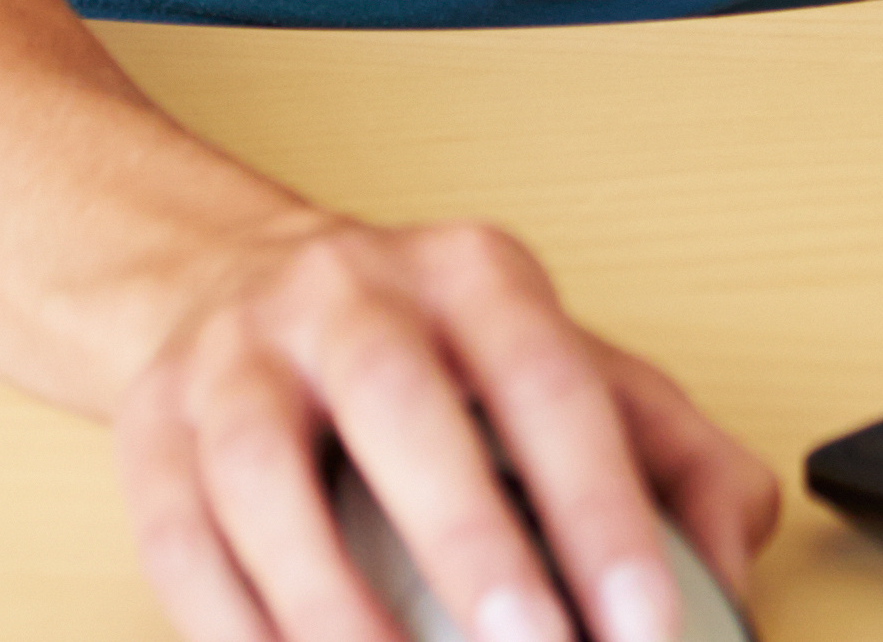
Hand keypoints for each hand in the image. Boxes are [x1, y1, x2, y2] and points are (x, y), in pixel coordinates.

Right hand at [111, 208, 778, 641]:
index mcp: (471, 276)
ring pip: (263, 476)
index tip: (645, 622)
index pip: (550, 380)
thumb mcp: (560, 362)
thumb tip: (731, 568)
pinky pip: (182, 545)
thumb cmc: (422, 349)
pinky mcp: (150, 435)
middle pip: (399, 406)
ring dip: (332, 607)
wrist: (225, 283)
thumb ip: (673, 456)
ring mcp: (235, 362)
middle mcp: (347, 298)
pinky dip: (237, 633)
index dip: (598, 507)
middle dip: (466, 543)